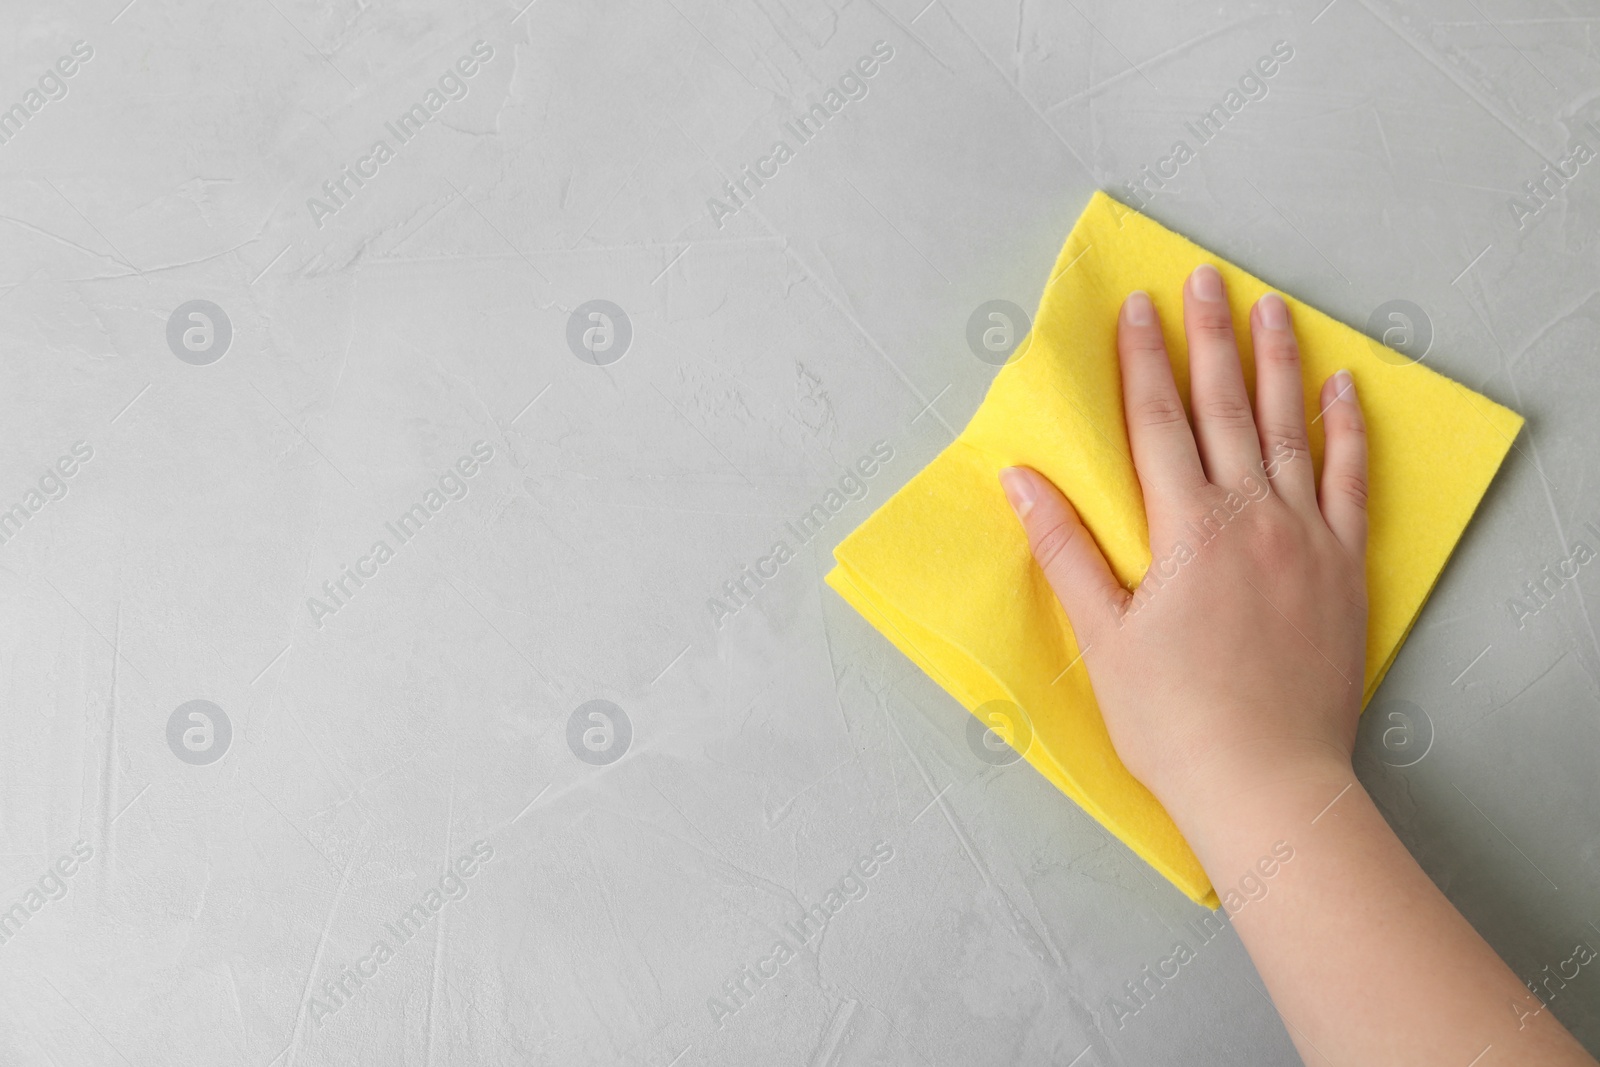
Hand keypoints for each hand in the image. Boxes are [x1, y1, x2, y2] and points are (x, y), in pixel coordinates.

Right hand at [998, 264, 1368, 827]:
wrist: (1267, 780)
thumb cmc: (1173, 719)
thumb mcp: (1102, 636)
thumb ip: (1064, 549)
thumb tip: (1020, 480)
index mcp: (1186, 528)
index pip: (1158, 422)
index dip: (1143, 360)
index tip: (1136, 308)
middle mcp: (1251, 516)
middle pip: (1225, 407)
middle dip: (1209, 338)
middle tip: (1203, 279)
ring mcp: (1305, 537)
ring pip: (1290, 429)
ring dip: (1278, 362)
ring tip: (1271, 307)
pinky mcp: (1344, 567)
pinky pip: (1351, 481)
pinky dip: (1347, 430)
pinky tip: (1343, 389)